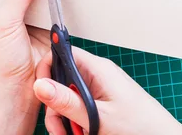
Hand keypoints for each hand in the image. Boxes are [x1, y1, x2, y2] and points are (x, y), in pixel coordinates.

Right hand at [33, 47, 181, 134]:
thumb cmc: (141, 127)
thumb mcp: (98, 117)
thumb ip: (67, 101)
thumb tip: (40, 85)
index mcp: (98, 69)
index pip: (63, 53)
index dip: (47, 70)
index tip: (41, 92)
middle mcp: (98, 76)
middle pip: (62, 81)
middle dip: (56, 105)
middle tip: (60, 128)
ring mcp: (100, 90)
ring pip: (68, 98)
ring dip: (64, 118)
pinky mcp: (102, 103)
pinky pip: (80, 108)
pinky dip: (75, 122)